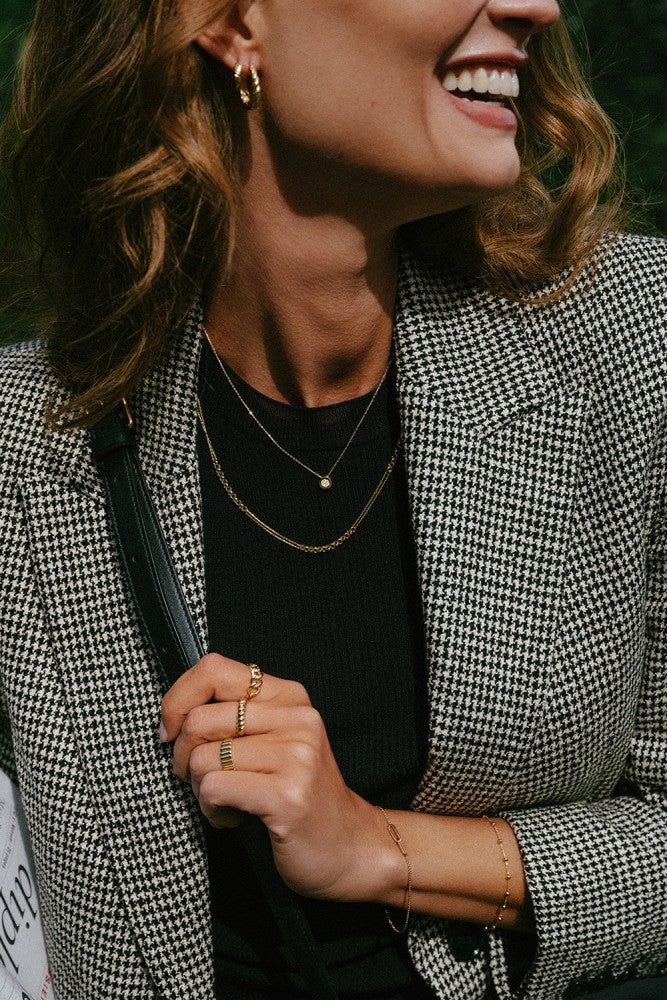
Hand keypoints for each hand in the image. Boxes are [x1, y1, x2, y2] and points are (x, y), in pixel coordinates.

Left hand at [160, 654, 390, 902]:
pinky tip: (231, 818)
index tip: (171, 731)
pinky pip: (215, 789)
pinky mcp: (288, 795)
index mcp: (288, 696)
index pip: (214, 670)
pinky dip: (210, 810)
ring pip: (202, 758)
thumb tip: (172, 713)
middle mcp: (296, 718)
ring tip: (224, 802)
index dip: (177, 699)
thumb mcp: (274, 740)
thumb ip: (235, 716)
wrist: (349, 845)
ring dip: (199, 789)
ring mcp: (296, 756)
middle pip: (199, 719)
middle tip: (200, 779)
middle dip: (182, 757)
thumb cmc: (297, 792)